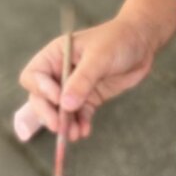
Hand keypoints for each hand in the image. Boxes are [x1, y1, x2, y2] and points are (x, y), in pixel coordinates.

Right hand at [18, 17, 156, 141]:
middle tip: (59, 127)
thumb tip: (65, 105)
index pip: (33, 76)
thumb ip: (82, 80)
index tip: (58, 99)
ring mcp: (75, 87)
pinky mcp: (89, 97)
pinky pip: (79, 115)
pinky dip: (80, 124)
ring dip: (65, 124)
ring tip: (74, 135)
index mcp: (55, 55)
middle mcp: (60, 72)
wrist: (142, 42)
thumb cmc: (118, 40)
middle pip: (41, 97)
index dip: (41, 90)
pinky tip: (85, 131)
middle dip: (49, 113)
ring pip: (60, 111)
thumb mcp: (99, 57)